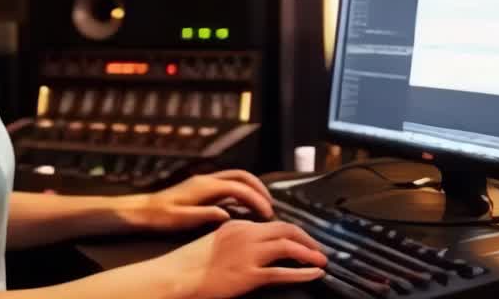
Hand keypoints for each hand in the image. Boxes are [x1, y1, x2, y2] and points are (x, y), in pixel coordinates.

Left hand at [129, 170, 274, 231]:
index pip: (239, 188)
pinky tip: (243, 206)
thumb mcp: (182, 220)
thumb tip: (226, 214)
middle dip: (259, 188)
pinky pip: (228, 184)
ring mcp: (204, 182)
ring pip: (236, 177)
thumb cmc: (160, 216)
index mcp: (205, 187)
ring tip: (262, 205)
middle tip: (270, 206)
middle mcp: (207, 180)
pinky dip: (241, 191)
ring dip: (252, 188)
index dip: (256, 199)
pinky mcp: (201, 187)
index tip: (267, 214)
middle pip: (242, 176)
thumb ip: (205, 215)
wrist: (143, 210)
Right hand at [153, 220, 326, 298]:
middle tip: (319, 249)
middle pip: (287, 230)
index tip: (304, 240)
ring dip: (309, 253)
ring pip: (289, 247)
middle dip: (307, 239)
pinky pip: (284, 273)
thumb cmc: (191, 263)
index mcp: (239, 226)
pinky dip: (303, 272)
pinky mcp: (249, 275)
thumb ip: (235, 238)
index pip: (275, 223)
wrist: (177, 275)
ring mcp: (249, 255)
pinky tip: (315, 274)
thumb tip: (253, 242)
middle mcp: (247, 236)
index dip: (294, 232)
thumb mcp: (215, 241)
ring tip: (321, 261)